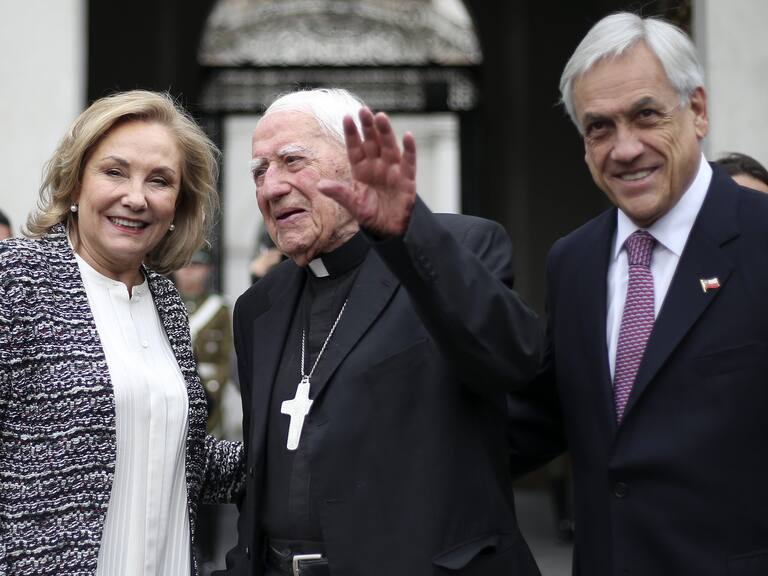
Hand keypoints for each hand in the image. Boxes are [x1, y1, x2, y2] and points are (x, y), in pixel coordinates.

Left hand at [318, 107, 416, 236]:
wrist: (389, 230)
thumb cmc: (370, 215)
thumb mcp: (352, 205)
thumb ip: (339, 193)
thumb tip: (320, 185)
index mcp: (361, 169)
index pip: (355, 148)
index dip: (351, 133)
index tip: (346, 117)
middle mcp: (377, 165)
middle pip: (372, 142)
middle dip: (368, 126)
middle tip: (364, 110)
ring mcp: (392, 170)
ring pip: (389, 146)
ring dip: (386, 132)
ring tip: (381, 117)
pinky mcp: (407, 179)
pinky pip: (409, 162)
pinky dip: (410, 150)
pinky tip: (408, 136)